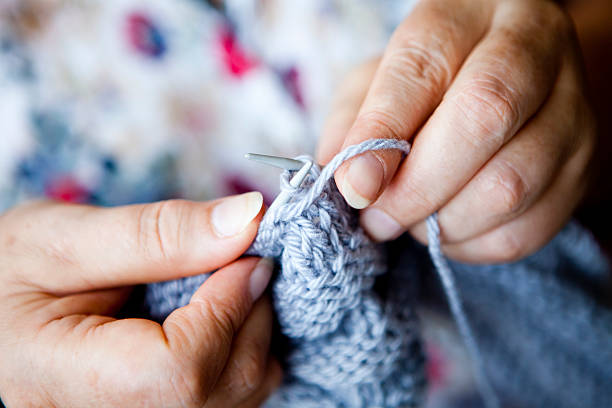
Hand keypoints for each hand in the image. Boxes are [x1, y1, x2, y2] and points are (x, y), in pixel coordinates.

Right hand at [0, 195, 281, 407]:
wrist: (1, 305)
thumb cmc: (12, 271)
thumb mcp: (66, 237)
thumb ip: (158, 232)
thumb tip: (247, 217)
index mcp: (62, 379)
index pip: (179, 371)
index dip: (227, 309)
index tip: (245, 258)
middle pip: (220, 390)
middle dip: (252, 317)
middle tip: (242, 263)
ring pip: (238, 400)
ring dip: (255, 335)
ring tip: (228, 289)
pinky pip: (231, 400)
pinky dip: (245, 354)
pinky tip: (221, 320)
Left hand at [317, 0, 595, 262]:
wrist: (509, 93)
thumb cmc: (424, 89)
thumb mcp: (373, 85)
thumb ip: (352, 124)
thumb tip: (352, 181)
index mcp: (467, 15)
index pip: (426, 65)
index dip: (384, 131)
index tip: (355, 186)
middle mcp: (533, 49)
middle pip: (484, 118)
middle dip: (417, 188)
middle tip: (379, 218)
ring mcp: (571, 111)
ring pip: (510, 184)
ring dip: (444, 222)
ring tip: (413, 220)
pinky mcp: (581, 168)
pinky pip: (526, 229)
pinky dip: (472, 244)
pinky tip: (449, 228)